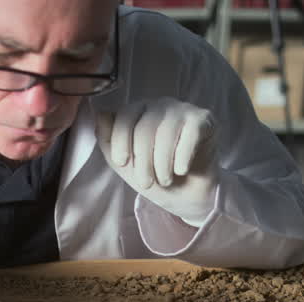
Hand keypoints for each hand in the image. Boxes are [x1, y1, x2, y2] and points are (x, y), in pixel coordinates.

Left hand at [96, 97, 219, 225]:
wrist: (187, 194)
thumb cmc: (154, 176)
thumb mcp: (124, 164)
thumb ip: (108, 140)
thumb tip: (99, 114)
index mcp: (138, 111)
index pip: (125, 116)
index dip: (121, 140)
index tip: (121, 162)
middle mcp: (160, 105)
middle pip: (145, 128)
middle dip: (143, 161)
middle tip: (146, 183)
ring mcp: (182, 110)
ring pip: (166, 134)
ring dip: (162, 164)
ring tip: (165, 180)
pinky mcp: (203, 120)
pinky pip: (190, 134)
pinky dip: (183, 157)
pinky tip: (181, 170)